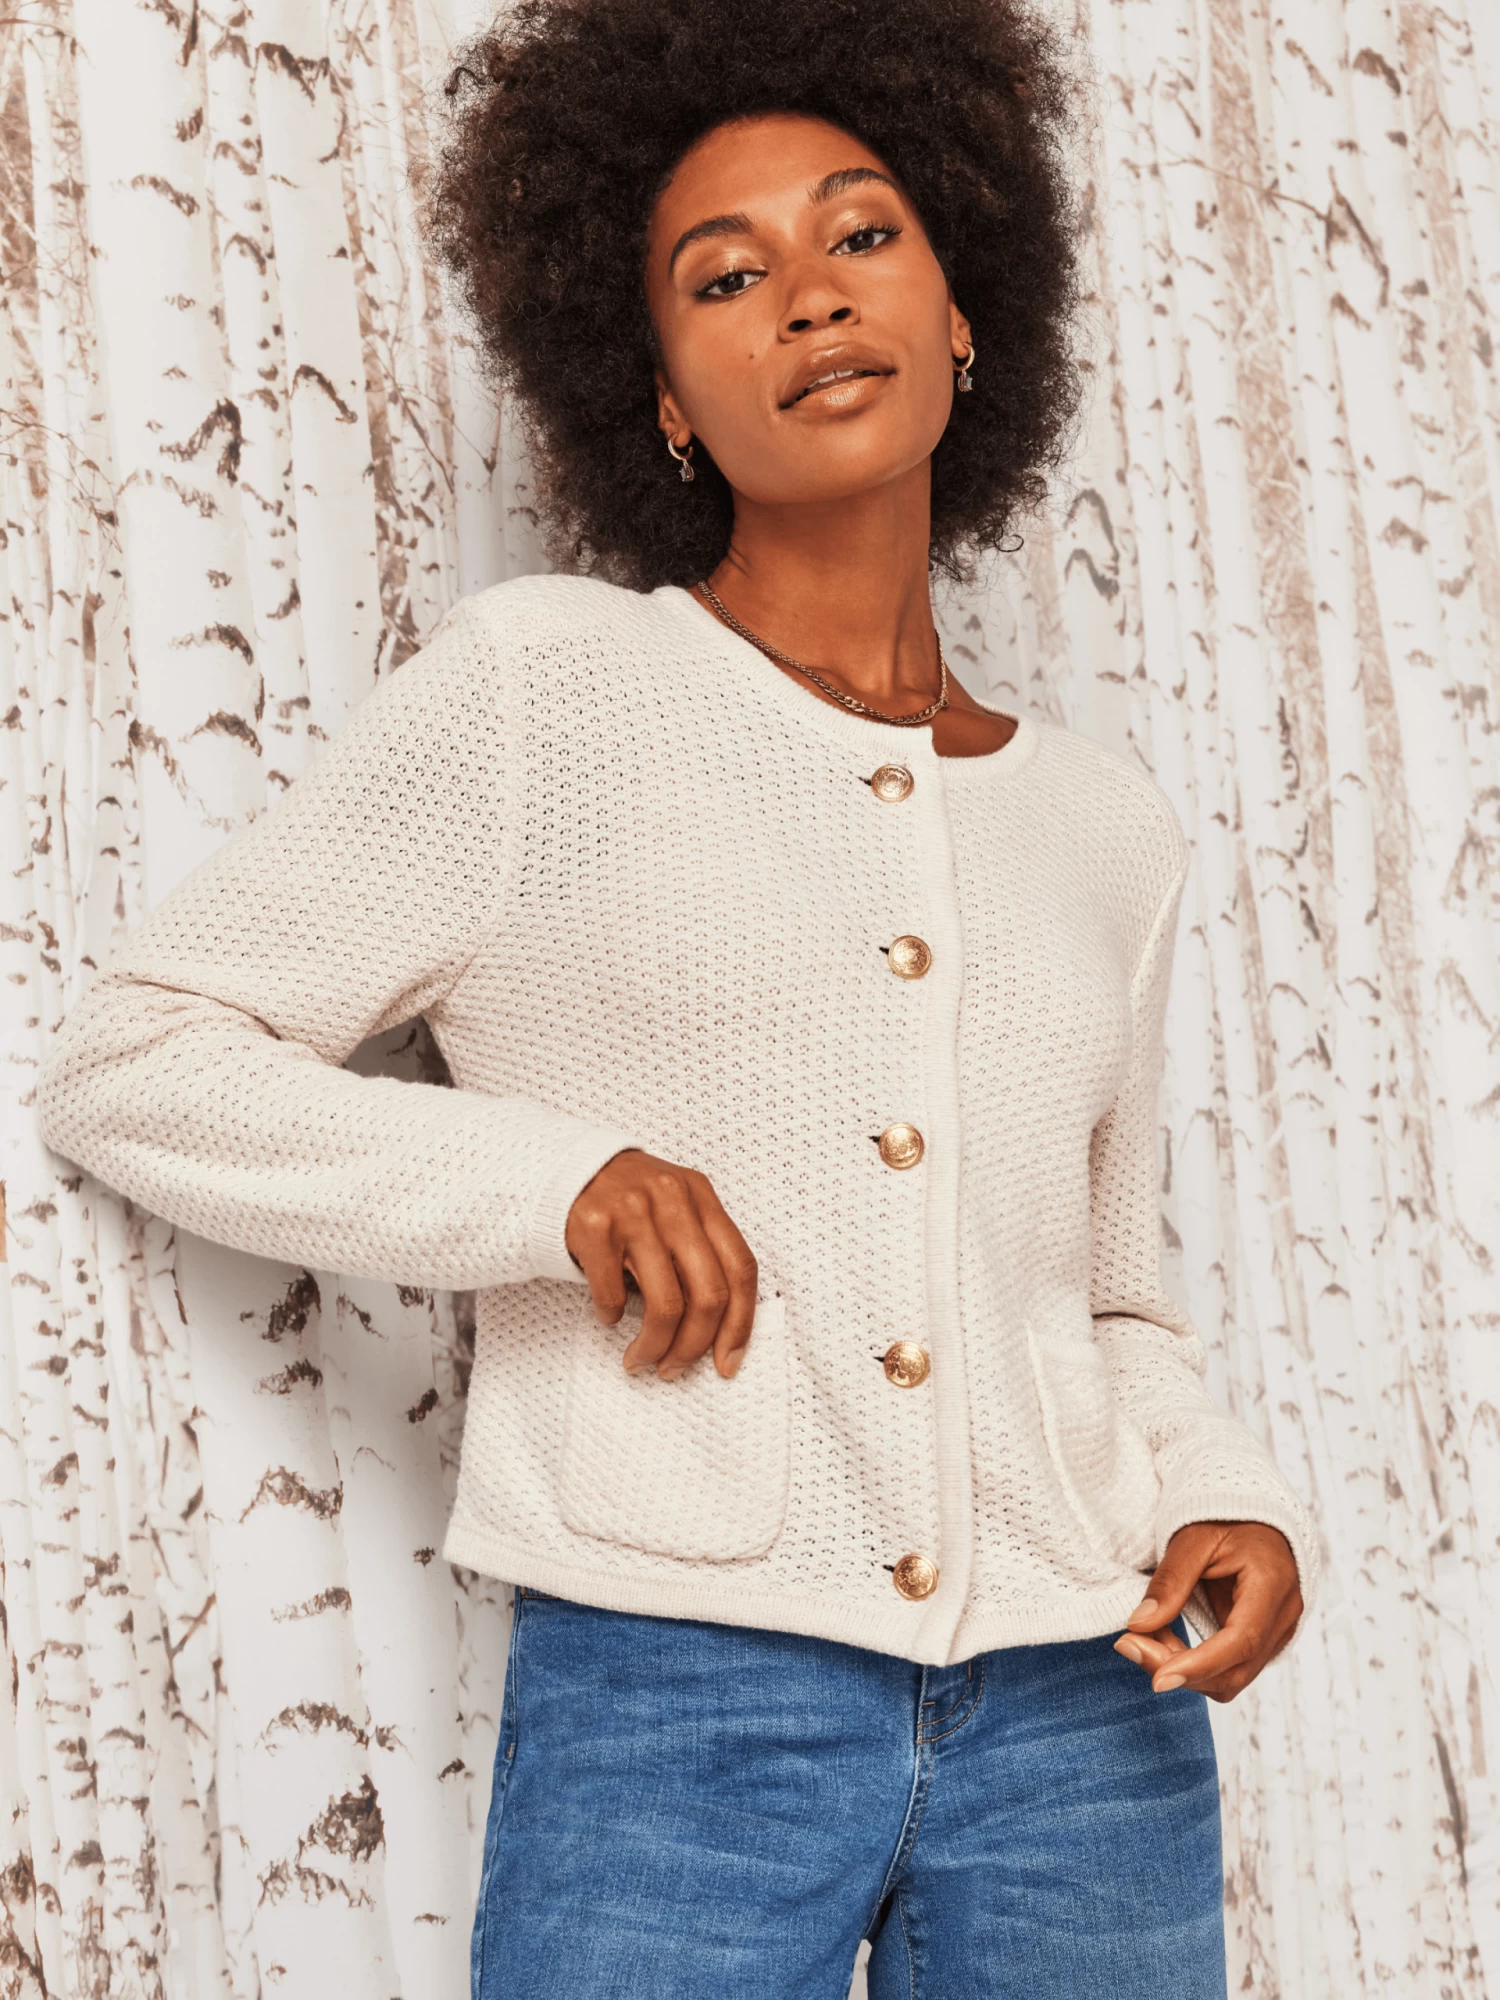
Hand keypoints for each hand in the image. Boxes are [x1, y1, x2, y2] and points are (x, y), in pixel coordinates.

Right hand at [564, 1150, 757, 1380]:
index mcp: (702, 1196)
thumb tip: (719, 1327)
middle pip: (708, 1294)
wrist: (567, 1169)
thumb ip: (701, 1246)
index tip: (728, 1363)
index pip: (741, 1268)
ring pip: (665, 1304)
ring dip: (654, 1346)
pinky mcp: (594, 1226)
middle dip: (693, 1346)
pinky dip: (611, 1316)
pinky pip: (612, 1293)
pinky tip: (607, 1317)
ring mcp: (634, 1212)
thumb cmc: (629, 1199)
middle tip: (674, 1369)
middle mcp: (673, 1201)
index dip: (740, 1324)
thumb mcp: (675, 1204)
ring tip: (639, 1360)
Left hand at [1112, 1521, 1302, 1700]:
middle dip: (1182, 1672)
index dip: (1199, 1666)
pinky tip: (1164, 1639)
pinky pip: (1230, 1665)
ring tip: (1143, 1639)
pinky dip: (1195, 1662)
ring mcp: (1279, 1629)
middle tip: (1130, 1646)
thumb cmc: (1224, 1516)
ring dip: (1186, 1670)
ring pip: (1233, 1676)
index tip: (1158, 1680)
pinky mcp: (1263, 1637)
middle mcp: (1284, 1615)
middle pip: (1237, 1670)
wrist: (1251, 1509)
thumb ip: (1169, 1582)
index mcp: (1272, 1583)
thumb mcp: (1192, 1538)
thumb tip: (1138, 1625)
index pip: (1241, 1642)